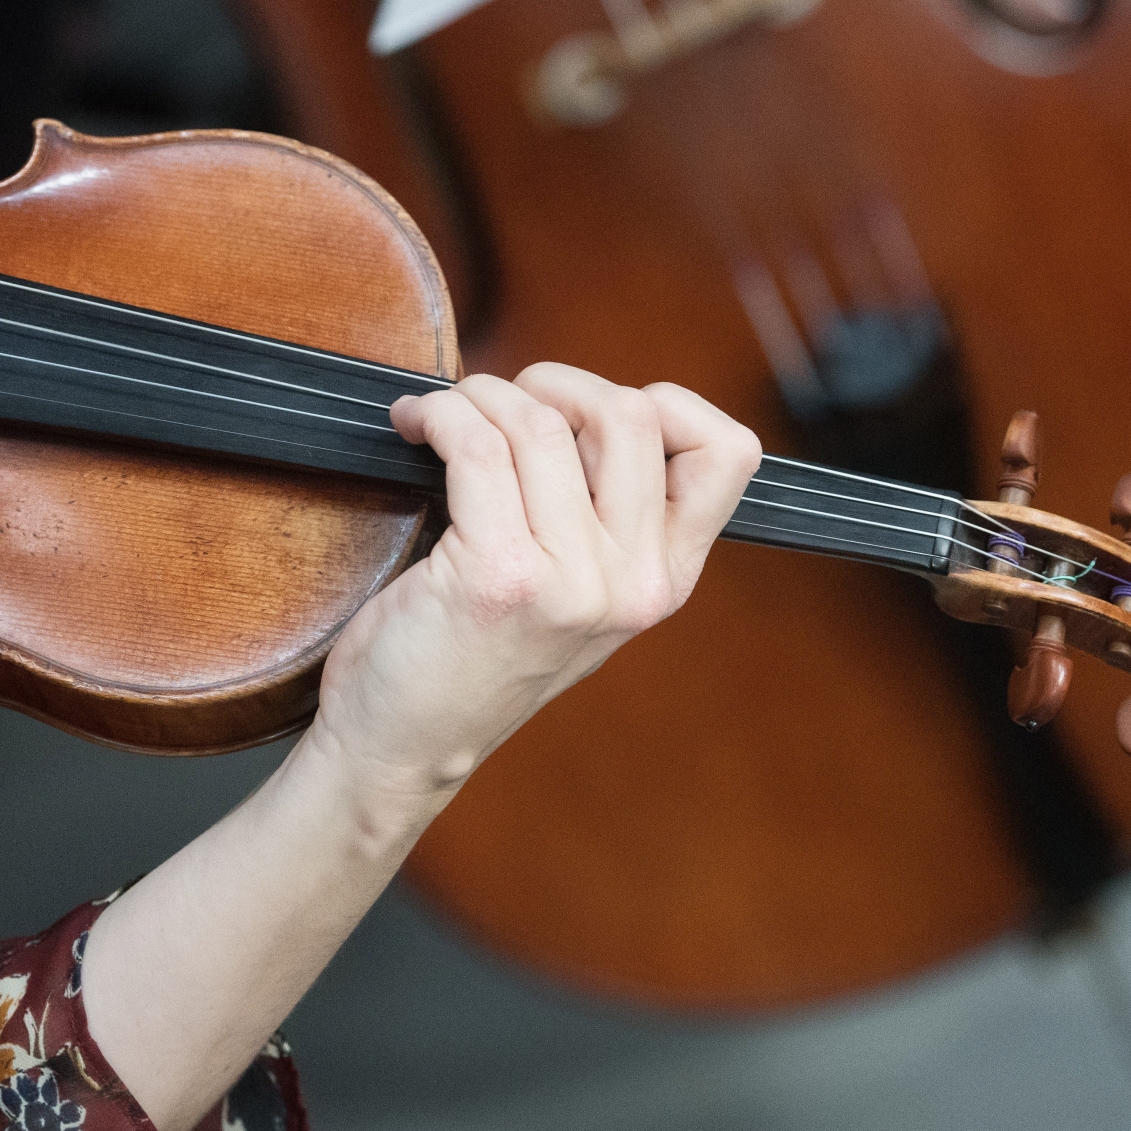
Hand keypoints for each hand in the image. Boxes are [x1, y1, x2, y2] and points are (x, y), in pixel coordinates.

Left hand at [84, 363, 757, 1130]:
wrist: (401, 747)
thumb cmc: (470, 656)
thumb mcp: (573, 595)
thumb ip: (606, 515)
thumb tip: (583, 396)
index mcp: (664, 581)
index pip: (729, 454)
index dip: (663, 402)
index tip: (588, 411)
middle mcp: (632, 584)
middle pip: (631, 414)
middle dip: (552, 383)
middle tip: (497, 403)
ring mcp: (571, 584)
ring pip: (541, 423)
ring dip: (478, 396)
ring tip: (442, 417)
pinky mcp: (498, 577)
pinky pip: (477, 445)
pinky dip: (439, 415)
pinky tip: (414, 426)